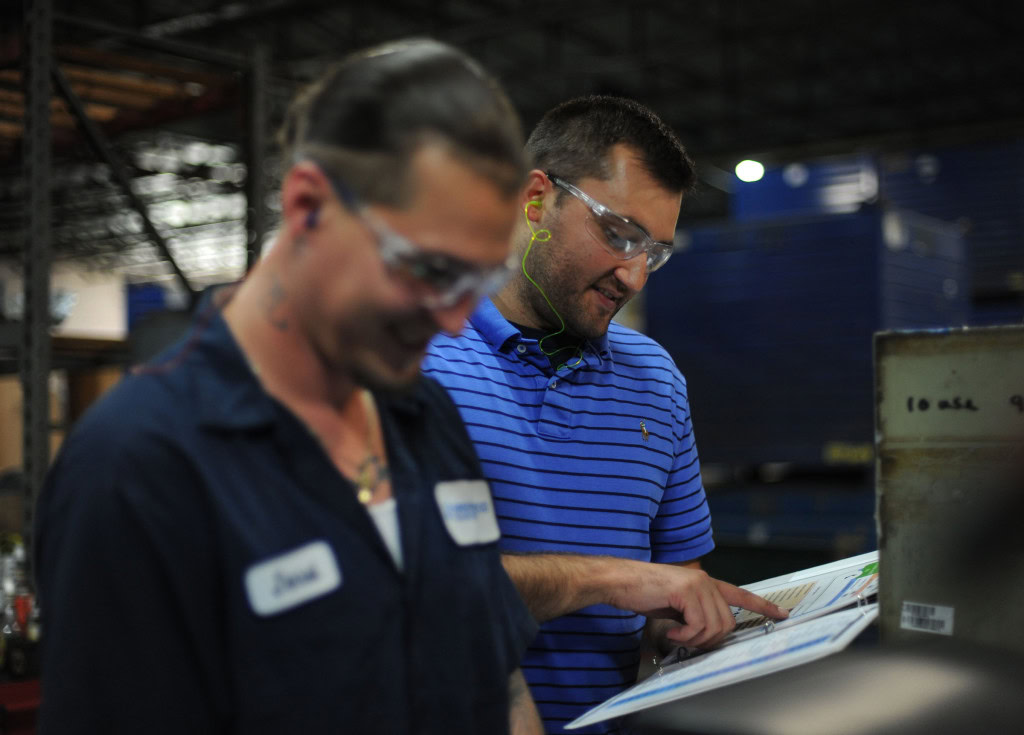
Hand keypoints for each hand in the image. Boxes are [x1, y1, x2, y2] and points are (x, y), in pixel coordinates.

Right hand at [609, 563, 787, 648]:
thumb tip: (708, 635)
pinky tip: (672, 631)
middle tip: (688, 640)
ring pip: (715, 626)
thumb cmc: (643, 593)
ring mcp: (698, 584)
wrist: (620, 581)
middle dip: (710, 639)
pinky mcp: (687, 591)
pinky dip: (685, 636)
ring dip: (695, 639)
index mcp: (705, 583)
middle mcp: (705, 581)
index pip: (741, 594)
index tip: (782, 614)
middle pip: (727, 622)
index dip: (763, 606)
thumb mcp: (675, 605)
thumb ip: (695, 613)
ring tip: (677, 635)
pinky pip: (698, 625)